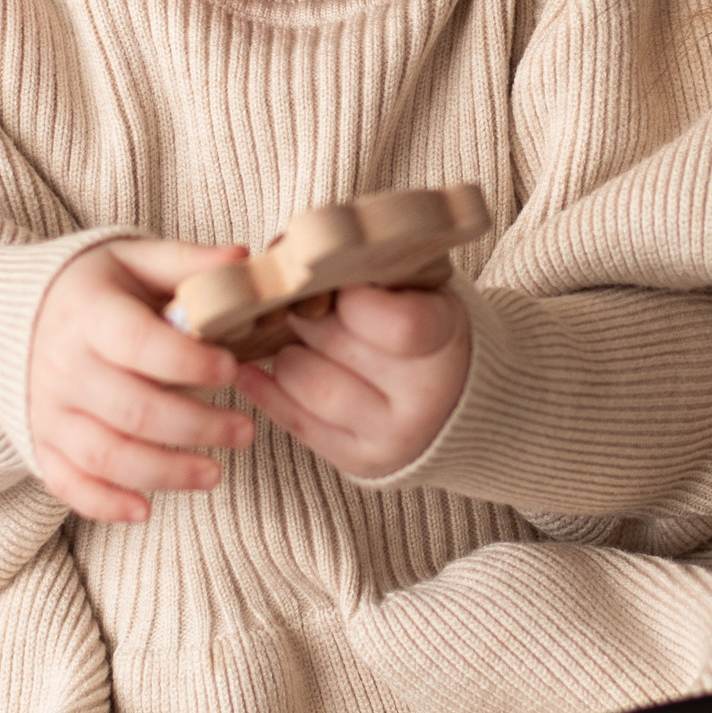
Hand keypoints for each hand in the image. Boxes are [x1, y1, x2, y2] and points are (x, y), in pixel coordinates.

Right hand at [30, 238, 254, 521]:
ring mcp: (48, 411)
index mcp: (89, 313)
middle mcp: (63, 366)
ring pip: (108, 457)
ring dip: (166, 472)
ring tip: (215, 473)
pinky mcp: (40, 444)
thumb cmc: (90, 286)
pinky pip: (68, 484)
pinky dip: (104, 504)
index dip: (189, 362)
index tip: (232, 368)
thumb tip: (244, 262)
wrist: (5, 315)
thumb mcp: (132, 258)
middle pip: (134, 411)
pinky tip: (146, 509)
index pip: (139, 344)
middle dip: (198, 426)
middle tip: (245, 430)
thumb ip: (187, 262)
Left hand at [231, 284, 470, 478]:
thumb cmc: (425, 323)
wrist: (457, 396)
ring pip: (306, 382)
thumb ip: (366, 267)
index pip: (398, 324)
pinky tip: (254, 368)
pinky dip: (267, 389)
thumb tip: (281, 252)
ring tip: (299, 339)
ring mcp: (393, 435)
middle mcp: (426, 396)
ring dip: (287, 353)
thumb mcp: (417, 286)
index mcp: (446, 339)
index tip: (342, 287)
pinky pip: (296, 422)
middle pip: (336, 344)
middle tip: (303, 303)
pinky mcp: (361, 460)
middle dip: (308, 316)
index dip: (355, 299)